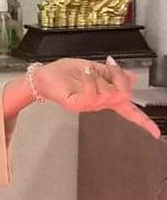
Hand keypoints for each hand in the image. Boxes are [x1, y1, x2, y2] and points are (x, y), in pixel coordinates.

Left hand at [32, 56, 159, 138]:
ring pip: (109, 93)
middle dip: (120, 76)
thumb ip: (114, 74)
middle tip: (107, 67)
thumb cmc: (65, 73)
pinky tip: (84, 73)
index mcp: (106, 97)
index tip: (155, 133)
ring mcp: (87, 106)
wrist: (44, 75)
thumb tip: (132, 77)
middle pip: (124, 94)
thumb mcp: (96, 68)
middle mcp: (98, 104)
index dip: (144, 122)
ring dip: (101, 76)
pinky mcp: (76, 105)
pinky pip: (92, 94)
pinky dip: (90, 79)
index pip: (129, 111)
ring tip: (88, 71)